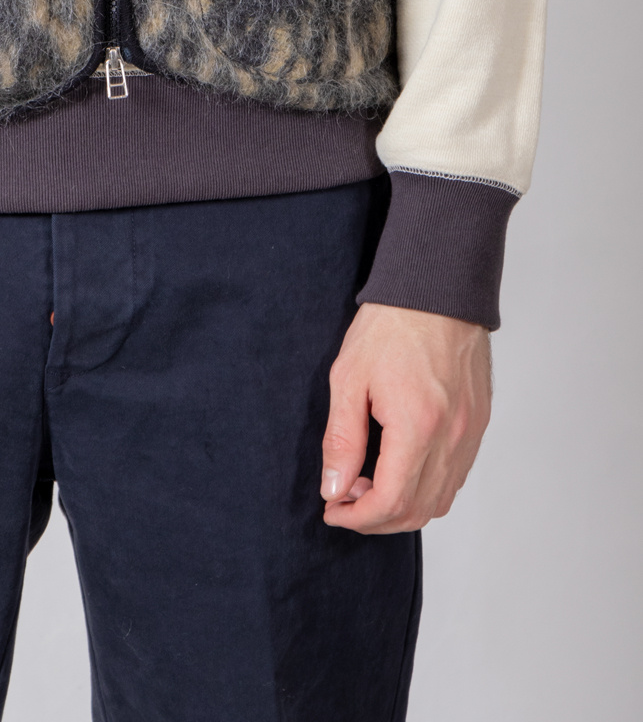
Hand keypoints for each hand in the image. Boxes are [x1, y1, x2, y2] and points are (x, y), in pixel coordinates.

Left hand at [320, 301, 490, 533]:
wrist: (437, 291)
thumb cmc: (390, 326)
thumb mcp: (349, 377)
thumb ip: (341, 439)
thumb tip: (335, 489)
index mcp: (417, 426)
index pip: (390, 502)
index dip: (357, 518)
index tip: (333, 510)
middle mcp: (451, 437)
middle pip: (417, 512)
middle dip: (376, 520)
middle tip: (345, 500)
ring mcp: (470, 433)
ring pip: (440, 502)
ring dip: (403, 509)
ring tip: (368, 484)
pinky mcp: (478, 425)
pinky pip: (455, 478)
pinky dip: (427, 490)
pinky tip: (400, 470)